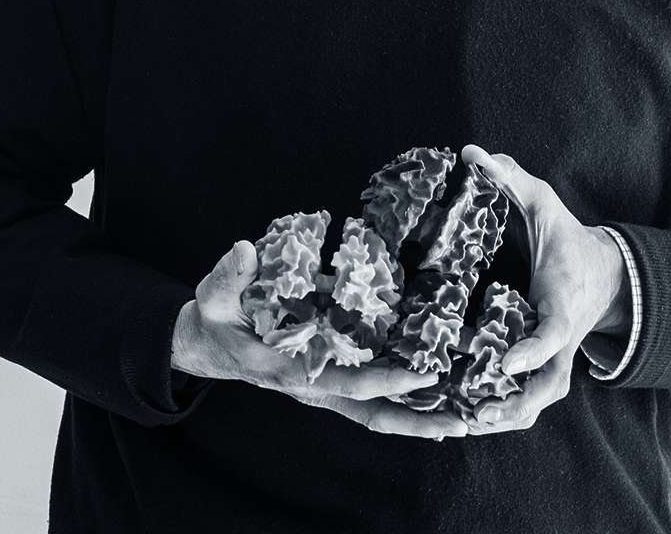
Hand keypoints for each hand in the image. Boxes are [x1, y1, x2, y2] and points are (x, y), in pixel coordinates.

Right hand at [172, 240, 473, 439]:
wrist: (209, 343)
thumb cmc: (214, 319)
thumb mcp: (213, 295)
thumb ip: (229, 275)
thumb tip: (245, 250)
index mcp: (290, 370)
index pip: (345, 381)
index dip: (383, 380)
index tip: (420, 375)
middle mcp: (314, 386)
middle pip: (372, 413)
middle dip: (416, 420)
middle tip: (460, 420)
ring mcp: (325, 386)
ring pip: (376, 412)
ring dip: (417, 419)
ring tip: (461, 419)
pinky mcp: (332, 376)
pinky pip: (372, 397)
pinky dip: (403, 401)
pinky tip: (436, 396)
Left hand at [458, 145, 624, 434]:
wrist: (602, 272)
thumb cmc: (566, 236)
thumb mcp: (543, 202)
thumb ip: (511, 177)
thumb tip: (471, 152)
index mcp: (563, 303)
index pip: (554, 333)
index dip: (533, 349)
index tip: (507, 361)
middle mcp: (562, 339)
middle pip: (550, 385)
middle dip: (519, 402)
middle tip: (482, 412)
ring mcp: (556, 359)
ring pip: (540, 401)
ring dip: (508, 416)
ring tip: (469, 423)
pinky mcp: (545, 367)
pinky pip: (529, 399)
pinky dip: (505, 412)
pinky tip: (466, 415)